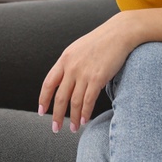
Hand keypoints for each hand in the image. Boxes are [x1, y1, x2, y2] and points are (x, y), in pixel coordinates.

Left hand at [39, 14, 135, 132]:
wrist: (119, 33)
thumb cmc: (101, 41)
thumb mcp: (78, 49)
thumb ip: (70, 64)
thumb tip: (66, 79)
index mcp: (64, 59)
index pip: (48, 83)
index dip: (44, 99)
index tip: (42, 111)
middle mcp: (71, 67)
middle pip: (59, 97)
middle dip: (56, 115)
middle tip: (55, 128)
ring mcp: (83, 73)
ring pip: (74, 102)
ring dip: (73, 118)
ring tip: (73, 128)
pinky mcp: (97, 78)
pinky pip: (88, 101)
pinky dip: (85, 113)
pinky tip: (84, 120)